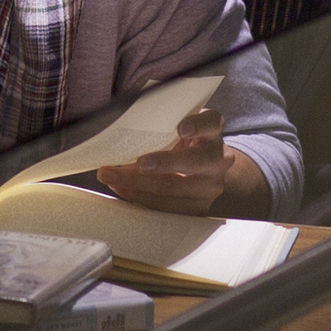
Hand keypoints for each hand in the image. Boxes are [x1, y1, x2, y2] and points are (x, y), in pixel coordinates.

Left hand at [96, 103, 249, 216]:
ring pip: (175, 188)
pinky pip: (167, 207)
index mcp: (212, 131)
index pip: (211, 123)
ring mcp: (210, 186)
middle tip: (140, 163)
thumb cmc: (182, 141)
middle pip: (195, 161)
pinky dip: (140, 197)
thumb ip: (162, 122)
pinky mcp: (198, 208)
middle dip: (165, 163)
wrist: (204, 169)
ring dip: (139, 183)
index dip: (198, 125)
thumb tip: (120, 124)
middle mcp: (218, 159)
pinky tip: (121, 189)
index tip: (181, 129)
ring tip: (112, 177)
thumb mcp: (179, 125)